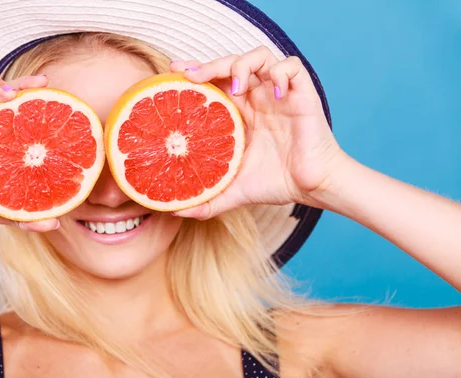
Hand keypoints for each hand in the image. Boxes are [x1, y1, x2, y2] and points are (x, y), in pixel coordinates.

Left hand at [170, 47, 349, 218]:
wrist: (312, 187)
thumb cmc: (276, 184)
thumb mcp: (233, 191)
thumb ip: (206, 201)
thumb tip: (174, 213)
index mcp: (241, 114)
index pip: (215, 82)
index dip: (196, 71)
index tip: (174, 70)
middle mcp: (257, 99)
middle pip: (231, 65)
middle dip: (210, 64)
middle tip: (190, 75)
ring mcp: (279, 94)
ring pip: (259, 57)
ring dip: (243, 65)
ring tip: (236, 88)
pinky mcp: (301, 94)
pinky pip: (292, 66)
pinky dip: (281, 72)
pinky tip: (274, 93)